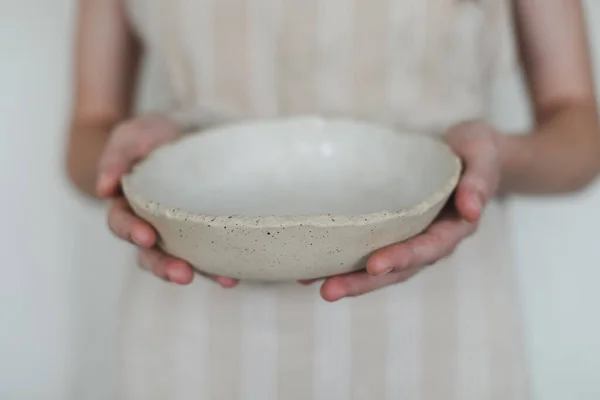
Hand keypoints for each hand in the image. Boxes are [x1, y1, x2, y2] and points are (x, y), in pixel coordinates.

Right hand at [97, 114, 237, 287]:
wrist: (185, 130)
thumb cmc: (153, 135)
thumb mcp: (131, 136)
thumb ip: (116, 156)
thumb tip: (103, 187)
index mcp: (127, 205)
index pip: (122, 223)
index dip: (131, 231)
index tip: (145, 235)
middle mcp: (150, 225)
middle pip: (150, 254)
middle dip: (164, 266)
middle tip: (181, 273)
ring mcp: (177, 233)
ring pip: (181, 260)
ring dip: (198, 272)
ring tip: (220, 281)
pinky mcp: (202, 233)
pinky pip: (208, 255)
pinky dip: (219, 268)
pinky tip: (232, 276)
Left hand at [306, 121, 502, 301]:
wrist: (469, 152)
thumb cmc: (476, 151)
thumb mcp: (483, 156)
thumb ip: (479, 181)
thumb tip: (472, 212)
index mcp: (454, 228)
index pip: (427, 249)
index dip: (402, 258)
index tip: (375, 266)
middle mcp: (430, 241)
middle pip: (397, 270)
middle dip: (363, 283)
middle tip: (329, 291)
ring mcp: (410, 238)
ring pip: (379, 268)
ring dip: (348, 279)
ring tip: (313, 285)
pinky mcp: (393, 230)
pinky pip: (368, 250)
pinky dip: (343, 261)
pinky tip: (313, 268)